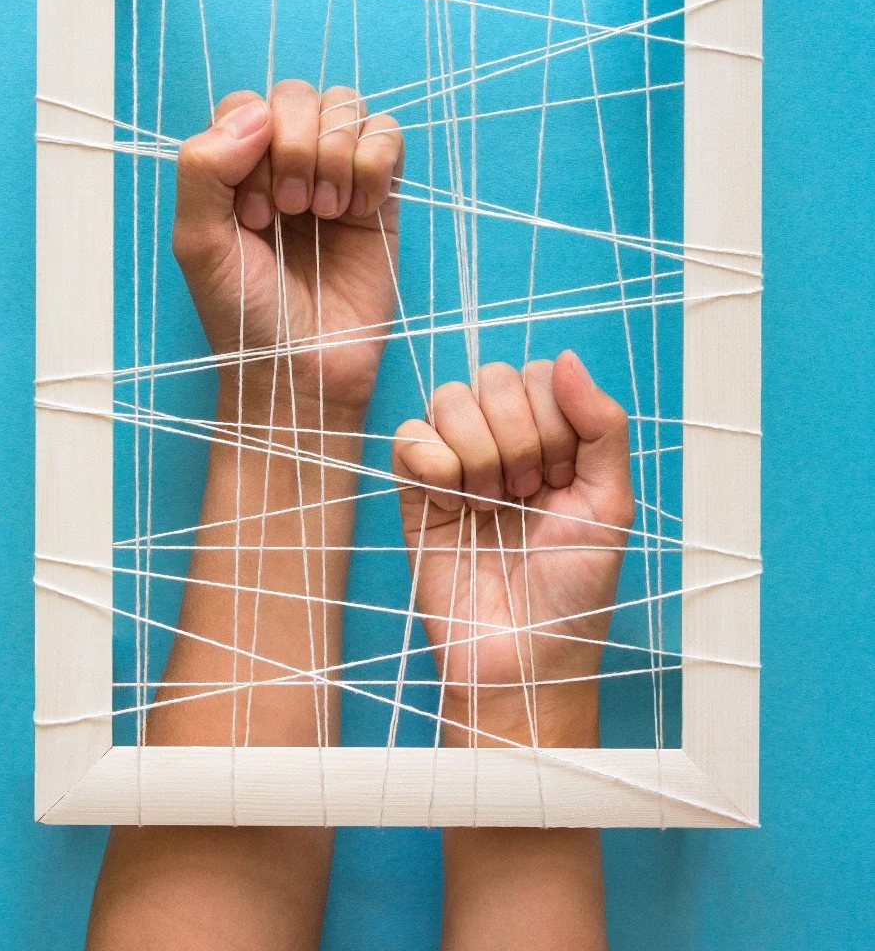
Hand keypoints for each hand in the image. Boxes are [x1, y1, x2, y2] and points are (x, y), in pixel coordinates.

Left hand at [172, 81, 402, 416]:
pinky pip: (389, 135)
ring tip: (328, 213)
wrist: (305, 371)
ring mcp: (336, 175)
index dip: (254, 143)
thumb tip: (256, 113)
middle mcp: (284, 163)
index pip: (248, 103)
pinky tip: (361, 209)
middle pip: (300, 96)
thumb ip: (202, 170)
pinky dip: (376, 161)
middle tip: (293, 211)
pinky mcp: (381, 195)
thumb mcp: (198, 244)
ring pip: (347, 106)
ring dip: (336, 153)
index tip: (253, 211)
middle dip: (298, 147)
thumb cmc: (246, 316)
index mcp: (235, 169)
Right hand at [392, 350, 633, 746]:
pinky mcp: (415, 490)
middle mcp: (503, 442)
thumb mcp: (610, 506)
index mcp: (554, 440)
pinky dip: (433, 466)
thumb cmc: (573, 592)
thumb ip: (601, 426)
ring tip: (490, 506)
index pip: (541, 375)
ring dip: (478, 453)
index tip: (561, 479)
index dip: (553, 419)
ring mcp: (457, 463)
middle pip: (494, 377)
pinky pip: (408, 437)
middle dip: (518, 437)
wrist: (522, 659)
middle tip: (526, 496)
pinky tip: (453, 507)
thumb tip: (570, 359)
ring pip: (450, 398)